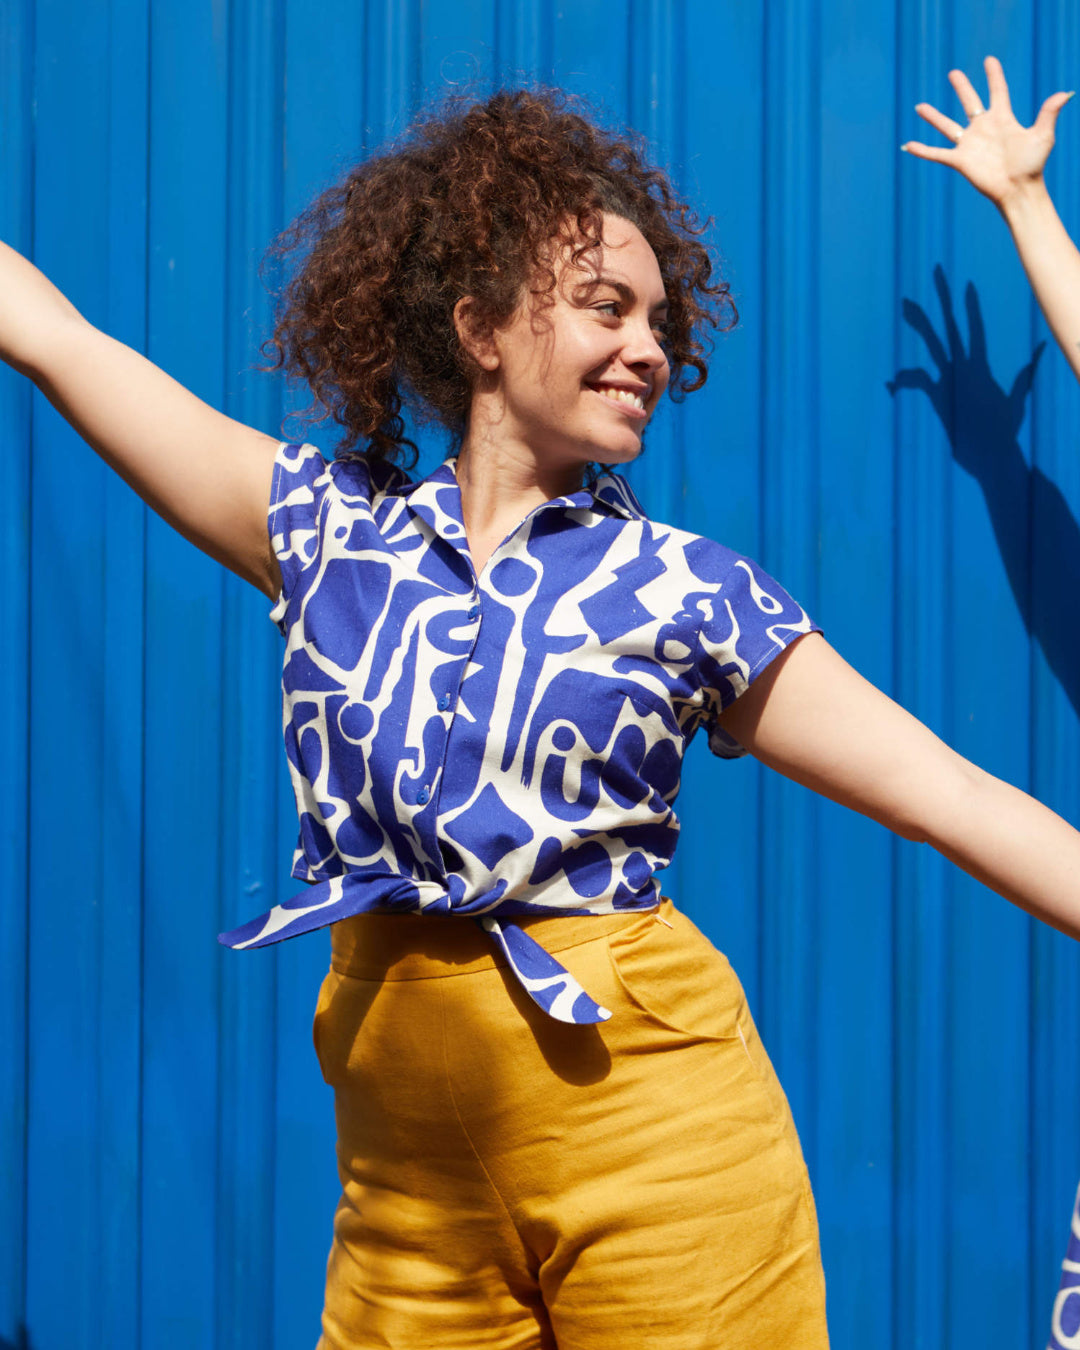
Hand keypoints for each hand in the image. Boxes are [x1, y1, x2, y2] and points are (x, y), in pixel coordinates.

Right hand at [902, 56, 1072, 208]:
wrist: (1018, 190)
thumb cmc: (1032, 165)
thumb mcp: (1042, 136)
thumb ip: (1049, 113)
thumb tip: (1065, 94)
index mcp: (1002, 119)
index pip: (997, 91)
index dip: (994, 76)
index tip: (989, 61)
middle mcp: (983, 129)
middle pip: (969, 102)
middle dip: (962, 87)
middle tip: (953, 74)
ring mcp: (970, 144)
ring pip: (947, 126)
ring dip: (933, 116)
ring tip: (919, 106)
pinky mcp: (960, 160)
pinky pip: (937, 153)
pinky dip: (922, 150)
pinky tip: (908, 145)